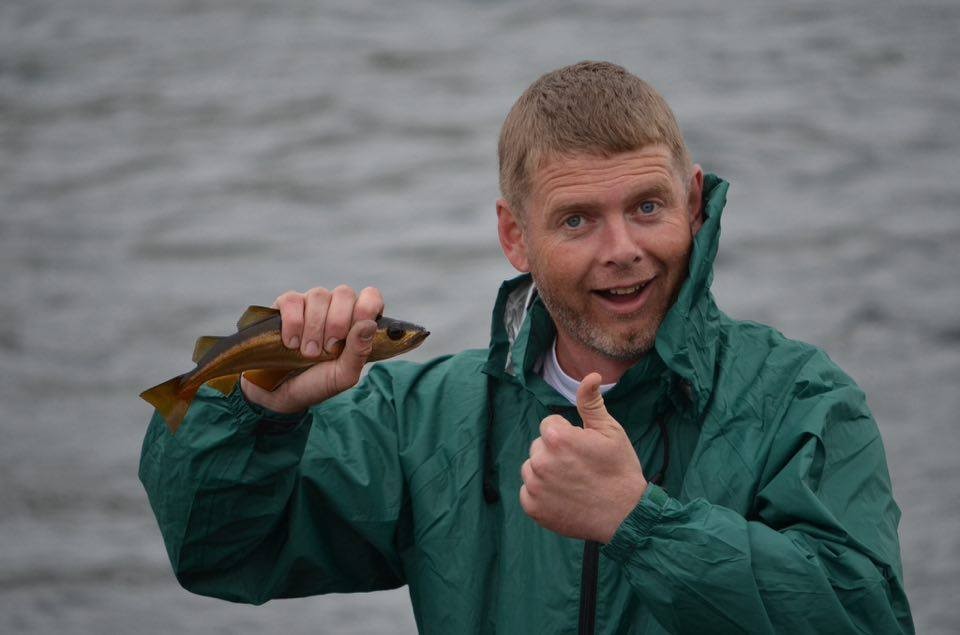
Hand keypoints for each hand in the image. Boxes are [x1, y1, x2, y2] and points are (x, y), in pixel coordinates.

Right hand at [240, 285, 383, 412]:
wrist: (281, 393)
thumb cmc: (318, 382)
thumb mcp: (344, 374)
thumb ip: (360, 350)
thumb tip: (369, 324)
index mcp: (356, 321)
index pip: (371, 296)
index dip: (365, 309)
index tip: (354, 332)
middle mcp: (336, 307)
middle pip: (344, 293)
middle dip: (336, 324)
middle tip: (328, 349)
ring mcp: (310, 304)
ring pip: (319, 295)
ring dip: (314, 328)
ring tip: (308, 352)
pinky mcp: (285, 305)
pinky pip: (292, 300)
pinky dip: (293, 323)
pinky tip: (291, 342)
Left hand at [519, 372, 647, 542]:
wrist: (625, 516)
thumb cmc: (619, 470)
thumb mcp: (610, 431)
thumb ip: (591, 403)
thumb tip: (590, 375)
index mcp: (556, 438)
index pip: (549, 425)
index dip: (568, 435)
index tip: (584, 449)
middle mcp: (540, 461)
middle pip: (539, 446)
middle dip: (555, 452)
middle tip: (580, 467)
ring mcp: (534, 486)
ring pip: (532, 468)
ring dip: (546, 472)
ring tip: (572, 482)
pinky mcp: (532, 507)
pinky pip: (528, 492)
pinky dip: (542, 495)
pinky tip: (563, 498)